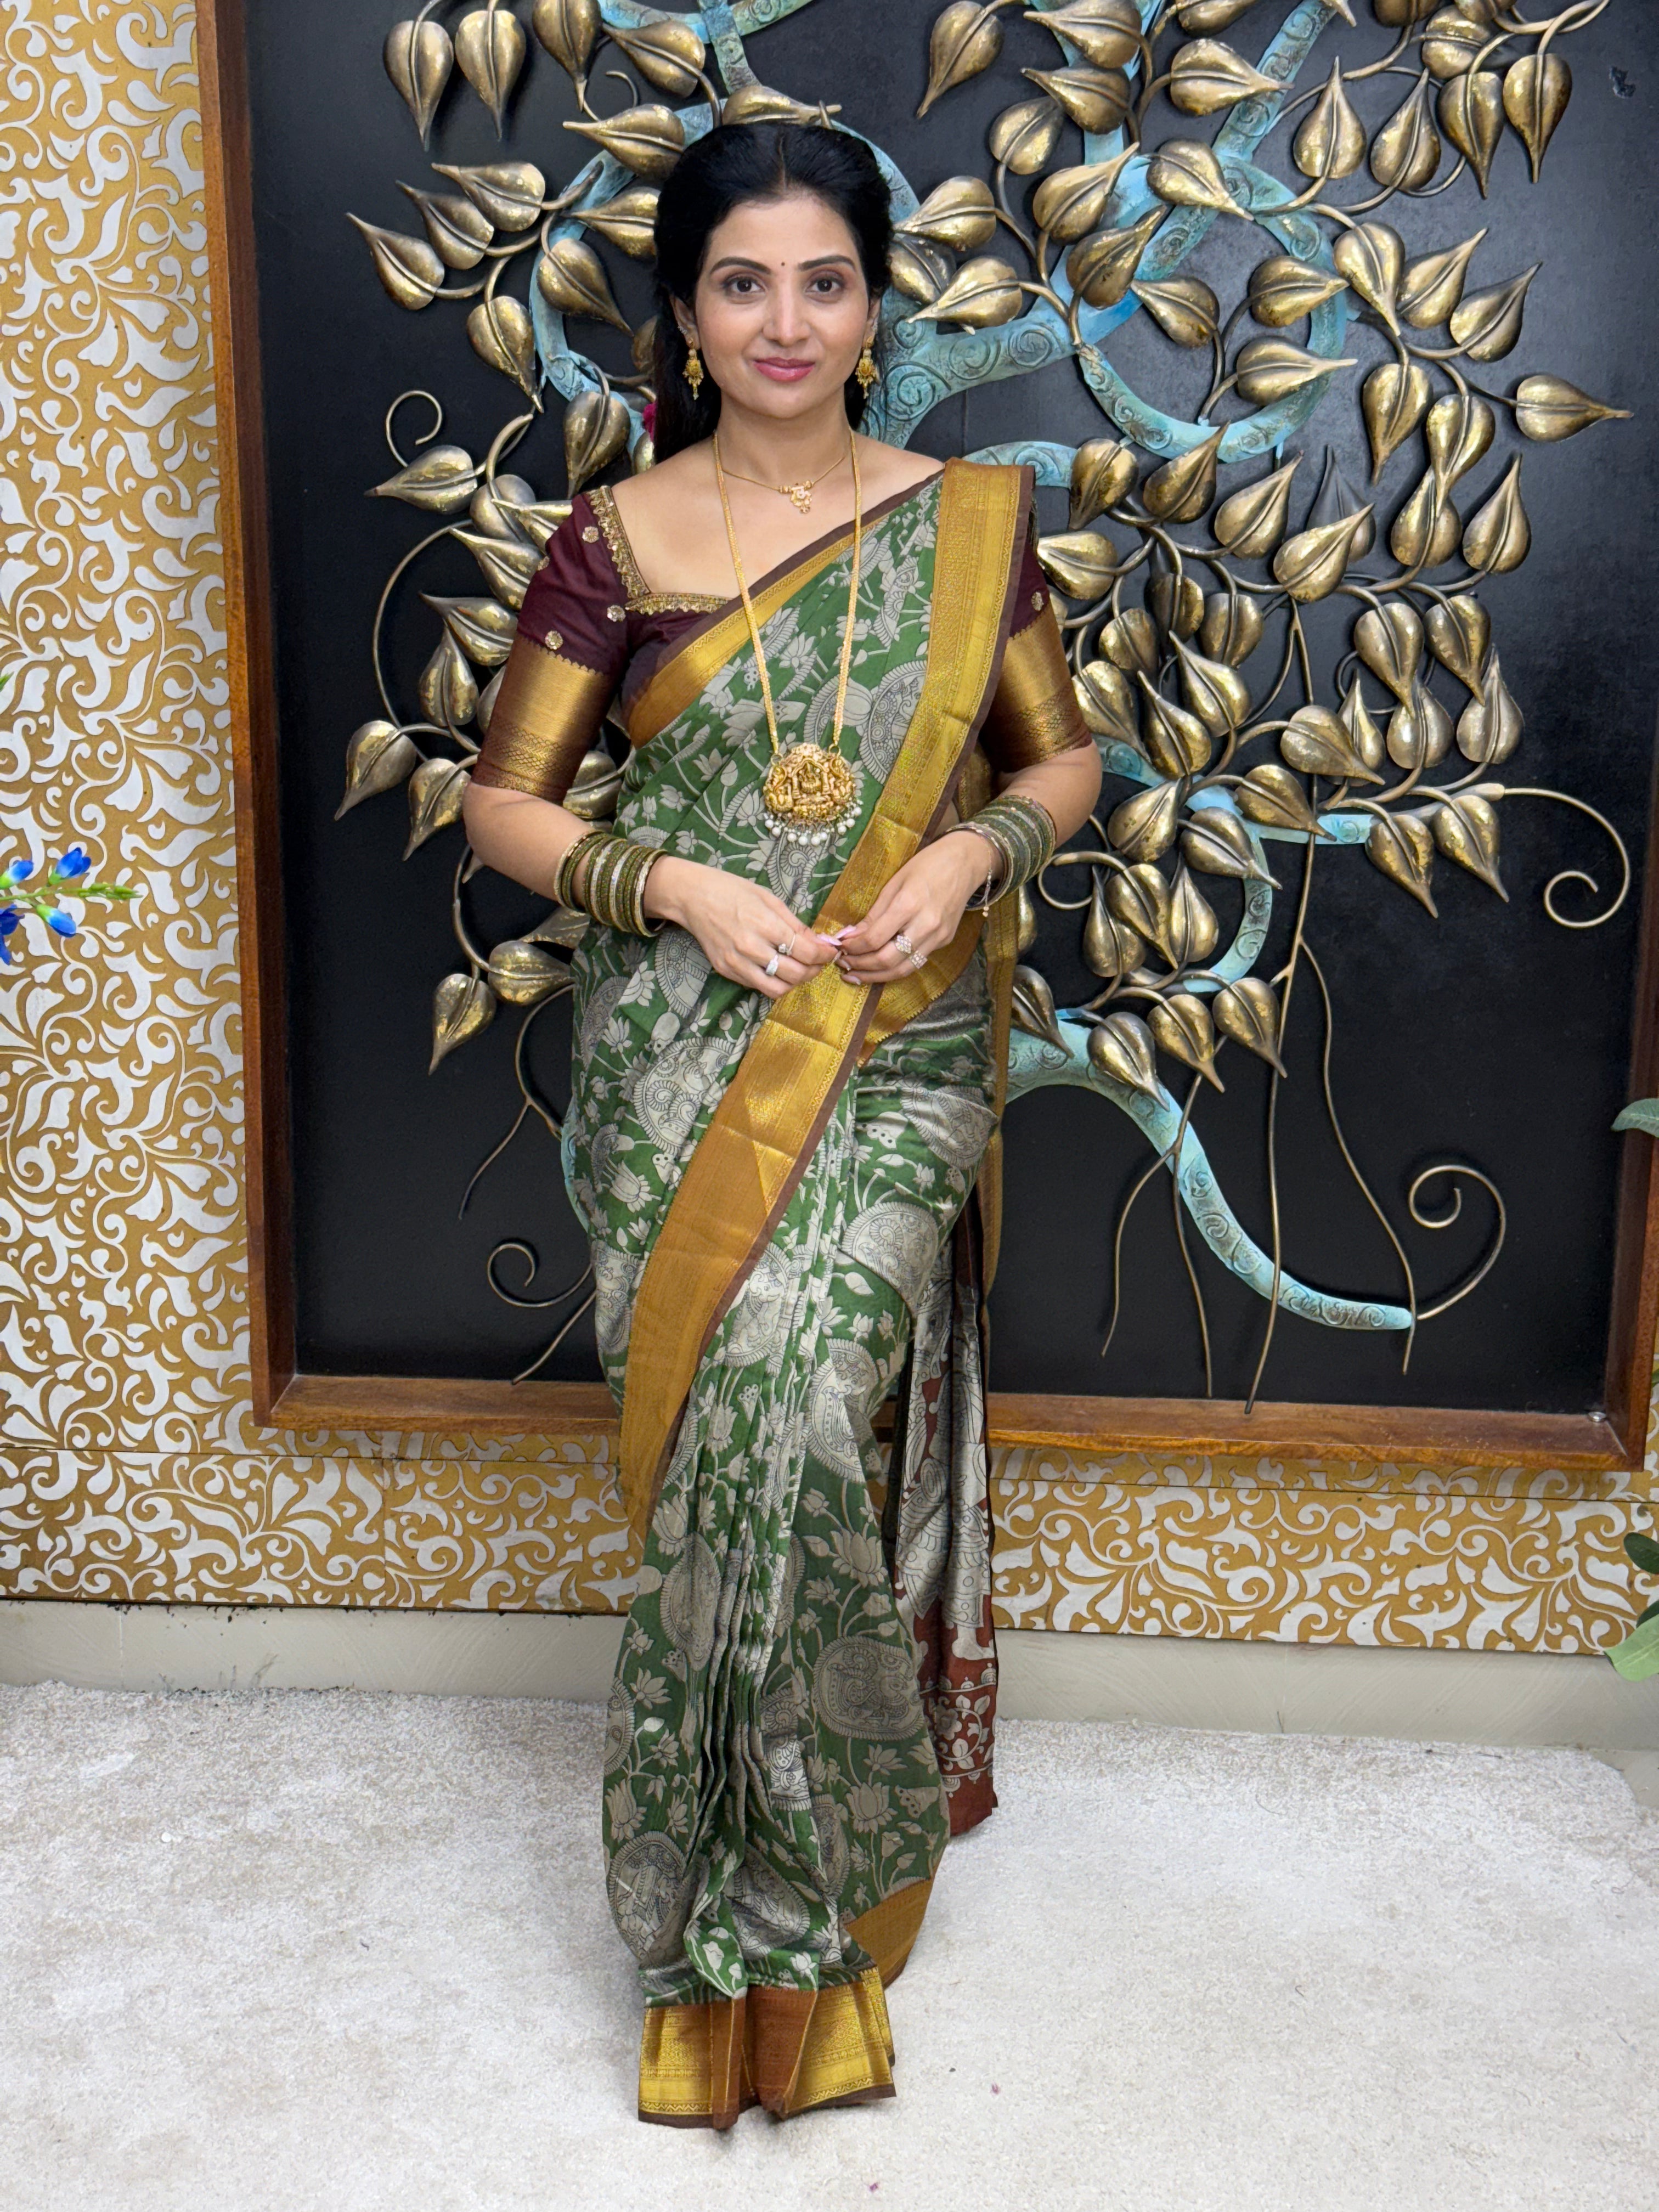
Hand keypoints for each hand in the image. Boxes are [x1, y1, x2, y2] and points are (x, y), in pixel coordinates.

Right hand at [643, 855, 837, 1001]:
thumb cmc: (733, 891)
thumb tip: (820, 943)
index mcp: (765, 925)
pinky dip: (773, 981)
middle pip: (795, 974)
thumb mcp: (770, 899)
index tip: (830, 952)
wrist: (693, 897)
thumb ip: (796, 924)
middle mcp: (750, 948)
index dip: (824, 955)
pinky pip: (757, 986)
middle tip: (817, 961)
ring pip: (777, 989)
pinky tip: (776, 966)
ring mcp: (736, 963)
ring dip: (794, 982)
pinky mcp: (726, 970)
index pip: (806, 952)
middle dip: (813, 970)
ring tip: (798, 968)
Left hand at [833, 830, 991, 984]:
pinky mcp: (945, 941)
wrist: (965, 863)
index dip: (853, 947)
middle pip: (887, 959)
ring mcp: (938, 936)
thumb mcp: (895, 882)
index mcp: (909, 904)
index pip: (874, 938)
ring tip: (856, 974)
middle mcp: (925, 925)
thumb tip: (850, 936)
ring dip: (876, 976)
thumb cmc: (927, 865)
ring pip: (903, 969)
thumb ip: (874, 914)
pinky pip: (916, 962)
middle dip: (860, 966)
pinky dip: (895, 968)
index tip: (840, 946)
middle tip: (843, 964)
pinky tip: (879, 967)